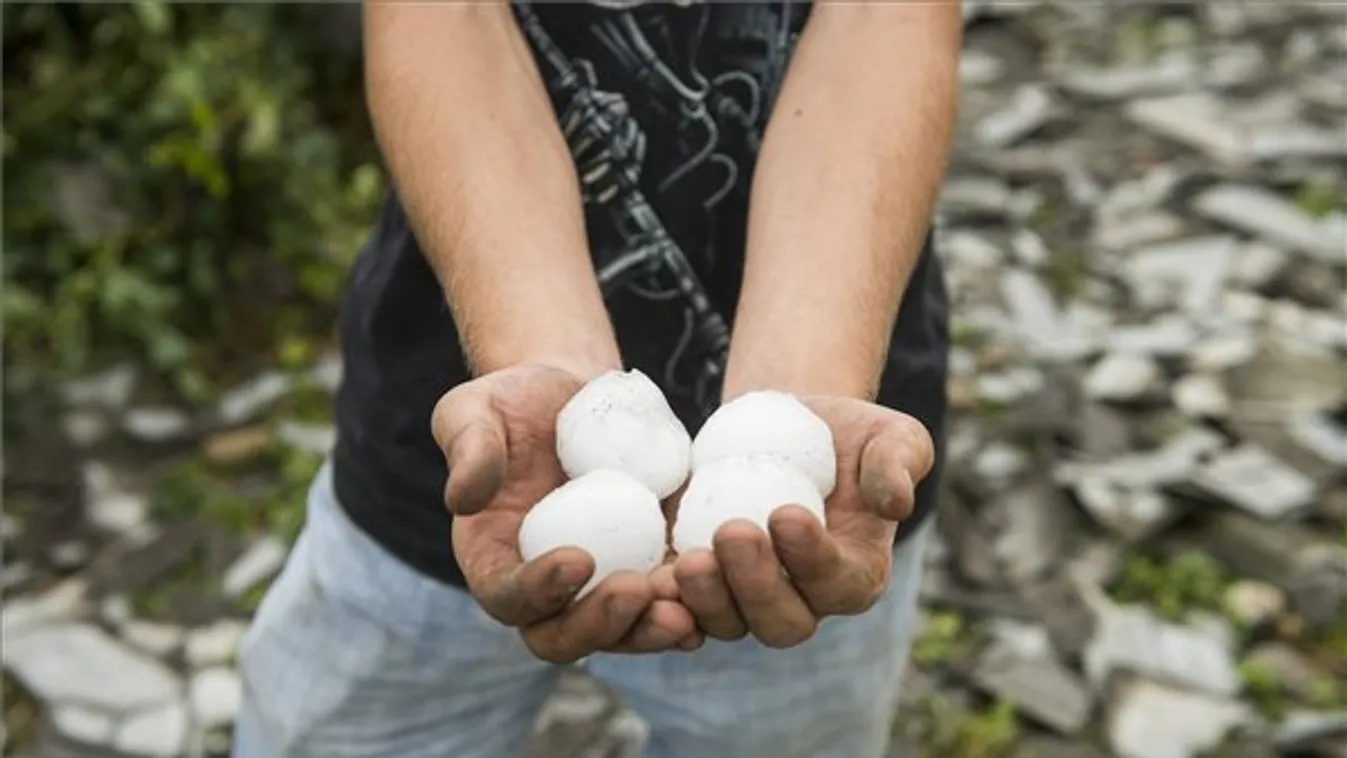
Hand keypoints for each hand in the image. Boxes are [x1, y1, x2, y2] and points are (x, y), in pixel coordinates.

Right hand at [431, 364, 699, 662]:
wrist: (574, 396)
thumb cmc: (512, 402)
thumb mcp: (473, 410)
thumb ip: (468, 450)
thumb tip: (463, 498)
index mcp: (494, 562)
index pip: (508, 597)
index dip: (538, 590)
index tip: (576, 559)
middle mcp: (544, 590)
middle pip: (565, 636)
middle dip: (602, 624)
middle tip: (637, 590)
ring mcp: (599, 586)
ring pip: (623, 633)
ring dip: (651, 629)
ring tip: (685, 611)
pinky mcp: (646, 567)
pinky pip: (667, 603)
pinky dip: (692, 606)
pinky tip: (720, 590)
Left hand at [656, 395, 934, 647]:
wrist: (785, 429)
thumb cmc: (849, 434)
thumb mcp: (892, 434)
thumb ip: (901, 463)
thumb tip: (896, 502)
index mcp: (856, 575)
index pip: (838, 583)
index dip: (813, 559)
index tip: (787, 513)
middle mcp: (804, 601)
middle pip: (781, 622)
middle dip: (755, 586)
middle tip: (732, 534)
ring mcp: (747, 599)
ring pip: (728, 623)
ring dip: (706, 599)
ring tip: (688, 560)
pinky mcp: (704, 584)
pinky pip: (683, 610)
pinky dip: (665, 604)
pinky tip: (647, 580)